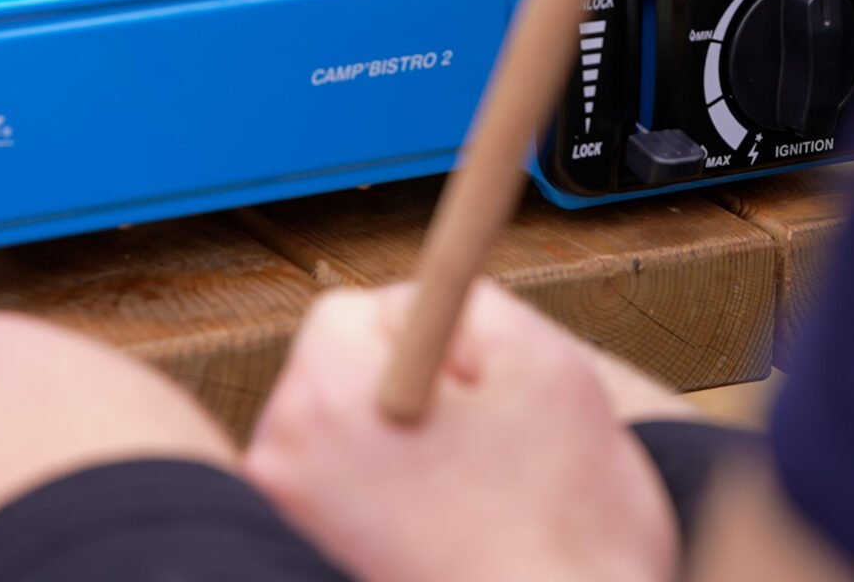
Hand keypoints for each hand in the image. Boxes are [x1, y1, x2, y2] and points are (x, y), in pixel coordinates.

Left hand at [245, 282, 676, 581]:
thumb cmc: (569, 522)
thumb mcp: (542, 362)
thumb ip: (466, 299)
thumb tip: (421, 301)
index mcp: (327, 396)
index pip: (349, 313)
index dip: (425, 334)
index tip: (474, 384)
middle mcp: (283, 456)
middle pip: (338, 373)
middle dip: (405, 386)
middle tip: (481, 443)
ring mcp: (291, 516)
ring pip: (349, 434)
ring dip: (402, 443)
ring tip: (472, 495)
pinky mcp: (310, 554)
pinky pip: (351, 493)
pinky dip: (394, 498)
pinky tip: (448, 530)